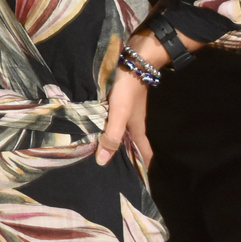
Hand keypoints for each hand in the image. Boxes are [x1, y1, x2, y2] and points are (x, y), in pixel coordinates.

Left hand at [96, 32, 163, 167]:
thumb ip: (112, 135)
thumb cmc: (128, 89)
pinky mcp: (119, 102)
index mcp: (137, 129)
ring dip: (115, 142)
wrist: (135, 60)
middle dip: (127, 158)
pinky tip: (96, 129)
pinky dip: (107, 128)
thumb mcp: (119, 114)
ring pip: (122, 132)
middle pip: (132, 144)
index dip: (144, 167)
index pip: (145, 152)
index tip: (140, 181)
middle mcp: (133, 122)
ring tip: (101, 154)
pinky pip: (113, 120)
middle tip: (114, 172)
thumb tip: (102, 162)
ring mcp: (127, 111)